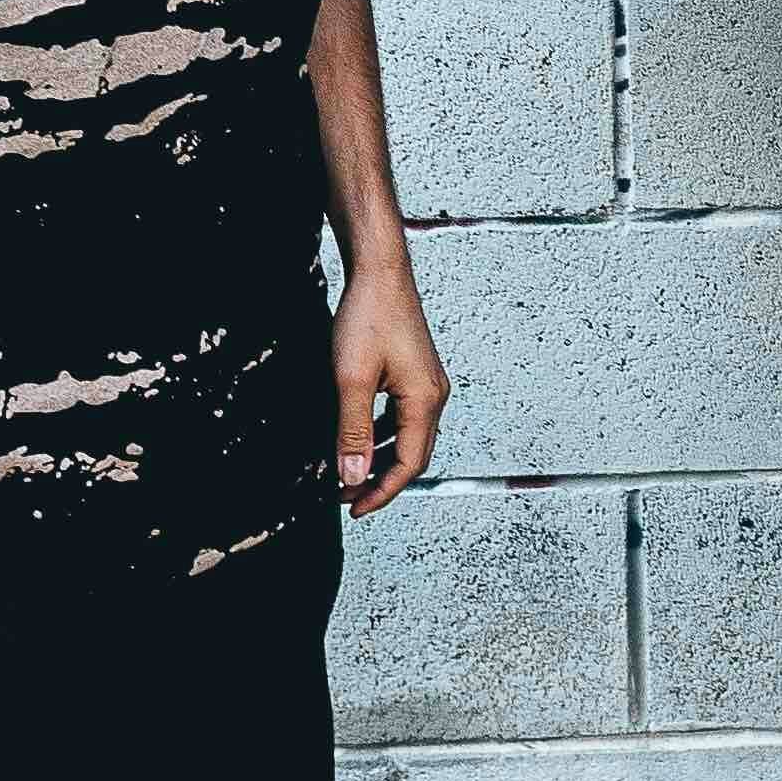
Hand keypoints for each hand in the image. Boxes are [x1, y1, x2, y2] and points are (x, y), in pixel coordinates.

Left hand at [332, 243, 444, 515]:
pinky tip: (360, 436)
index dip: (381, 493)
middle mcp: (433, 396)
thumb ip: (352, 432)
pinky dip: (382, 435)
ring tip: (349, 472)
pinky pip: (403, 417)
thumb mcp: (351, 380)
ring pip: (407, 438)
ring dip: (380, 459)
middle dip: (381, 481)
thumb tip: (352, 476)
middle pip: (412, 456)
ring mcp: (427, 384)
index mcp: (424, 402)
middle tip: (347, 497)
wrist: (380, 271)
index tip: (354, 509)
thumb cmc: (368, 318)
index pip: (408, 465)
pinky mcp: (416, 373)